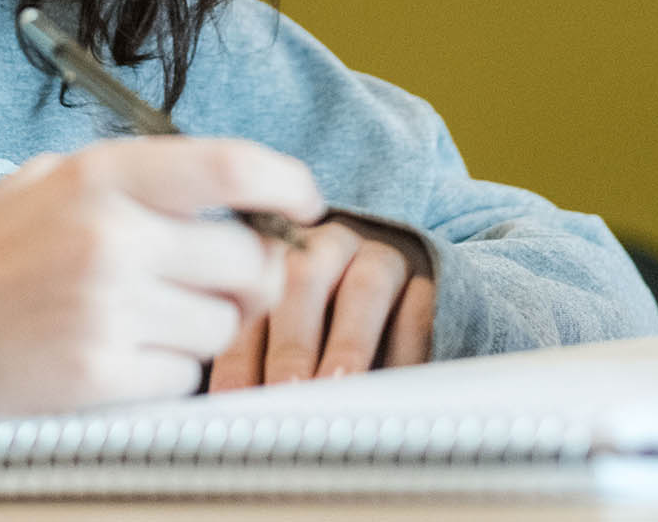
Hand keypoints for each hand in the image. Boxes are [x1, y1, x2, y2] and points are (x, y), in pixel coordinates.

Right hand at [0, 137, 322, 414]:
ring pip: (223, 324)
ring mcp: (107, 312)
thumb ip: (141, 180)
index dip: (286, 182)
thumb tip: (247, 192)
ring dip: (201, 328)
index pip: (230, 167)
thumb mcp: (53, 184)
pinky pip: (184, 375)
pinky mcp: (102, 377)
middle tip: (215, 282)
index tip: (306, 202)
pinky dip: (164, 371)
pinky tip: (116, 355)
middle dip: (247, 277)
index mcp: (101, 177)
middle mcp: (110, 238)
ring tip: (141, 319)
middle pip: (248, 260)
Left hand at [206, 220, 434, 390]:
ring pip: (365, 289)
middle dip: (291, 345)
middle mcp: (326, 246)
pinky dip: (405, 350)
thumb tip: (230, 411)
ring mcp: (380, 257)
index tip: (232, 400)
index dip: (239, 352)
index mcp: (276, 253)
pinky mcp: (427, 276)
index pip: (250, 300)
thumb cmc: (318, 311)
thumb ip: (255, 356)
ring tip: (335, 386)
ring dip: (348, 343)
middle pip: (303, 282)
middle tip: (285, 392)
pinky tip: (389, 388)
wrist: (393, 268)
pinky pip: (418, 309)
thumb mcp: (279, 322)